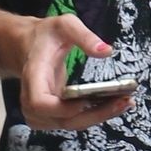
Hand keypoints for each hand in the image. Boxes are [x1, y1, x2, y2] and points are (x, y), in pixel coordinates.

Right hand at [18, 12, 133, 130]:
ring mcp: (41, 110)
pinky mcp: (51, 115)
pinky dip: (92, 117)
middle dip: (94, 115)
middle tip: (122, 102)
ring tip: (123, 103)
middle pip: (61, 120)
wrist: (27, 47)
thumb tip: (106, 51)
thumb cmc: (45, 36)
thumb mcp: (64, 25)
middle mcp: (33, 99)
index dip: (62, 109)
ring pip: (69, 125)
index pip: (40, 103)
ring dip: (97, 117)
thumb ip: (84, 36)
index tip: (85, 101)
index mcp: (34, 77)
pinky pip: (71, 122)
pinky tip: (111, 106)